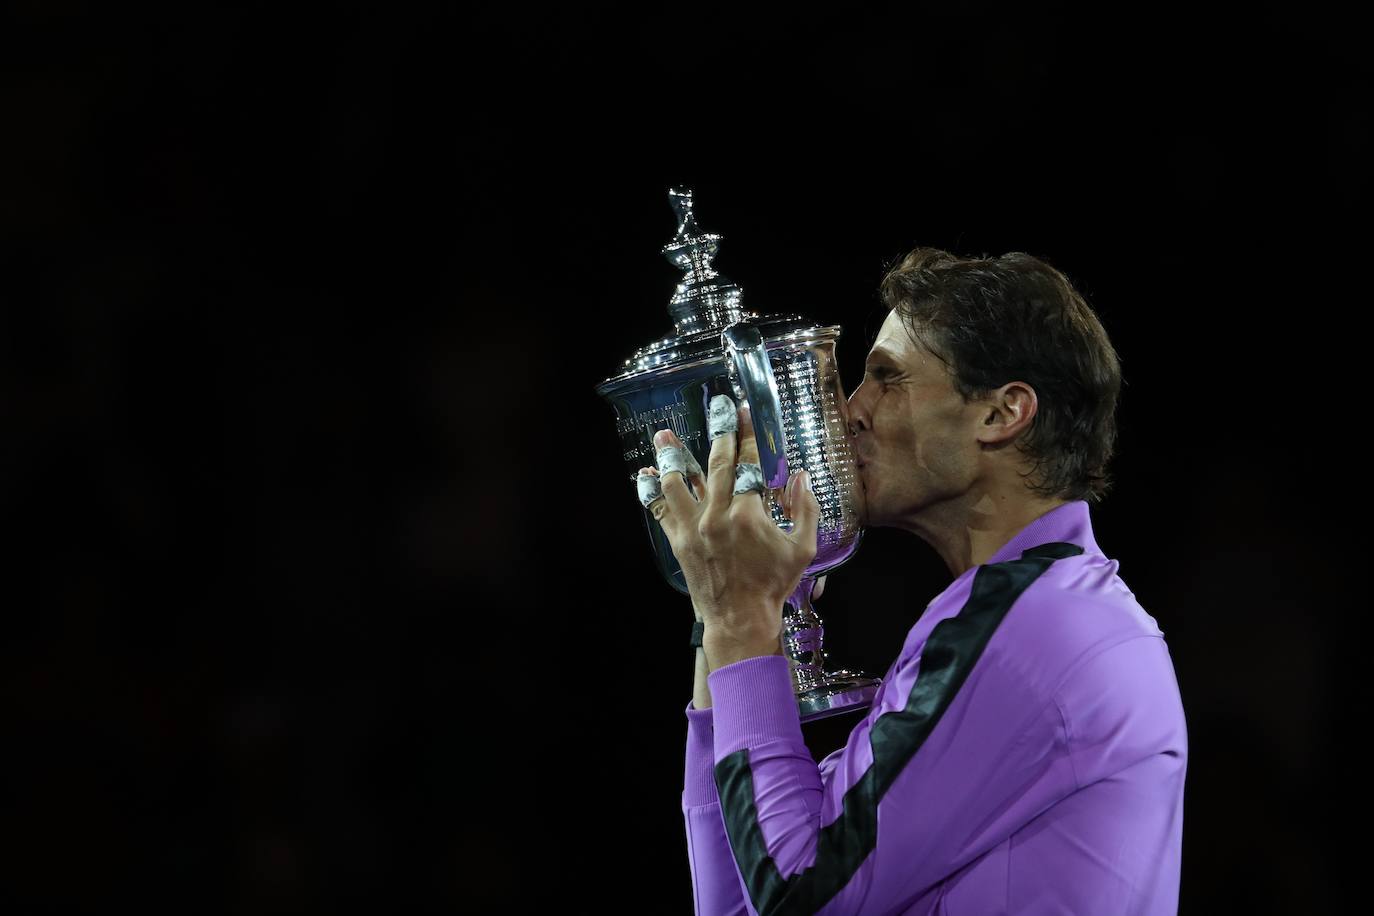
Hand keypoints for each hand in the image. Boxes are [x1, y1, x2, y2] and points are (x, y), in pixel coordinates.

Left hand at [638, 396, 819, 642]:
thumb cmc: (773, 585)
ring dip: (672, 456)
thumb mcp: (802, 549)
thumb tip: (801, 476)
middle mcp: (717, 515)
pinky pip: (660, 509)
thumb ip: (805, 509)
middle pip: (715, 463)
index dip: (748, 435)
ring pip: (678, 482)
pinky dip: (651, 491)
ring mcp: (693, 527)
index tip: (746, 412)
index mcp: (749, 514)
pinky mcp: (678, 540)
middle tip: (717, 408)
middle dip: (719, 432)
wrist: (739, 619)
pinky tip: (645, 474)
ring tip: (664, 435)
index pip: (749, 463)